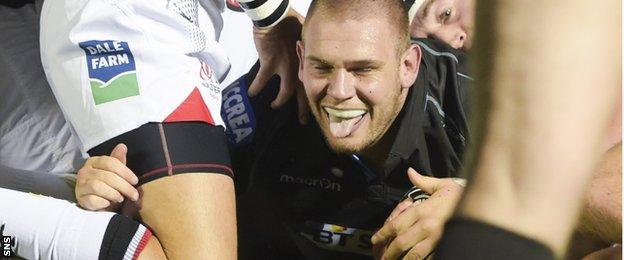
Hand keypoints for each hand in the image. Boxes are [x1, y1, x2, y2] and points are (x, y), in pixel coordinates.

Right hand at [76, 143, 138, 210]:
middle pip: (106, 176)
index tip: (135, 181)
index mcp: (94, 161)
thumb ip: (118, 160)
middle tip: (134, 194)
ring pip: (97, 186)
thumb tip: (122, 146)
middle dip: (124, 186)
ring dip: (113, 193)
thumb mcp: (115, 172)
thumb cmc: (108, 184)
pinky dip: (103, 202)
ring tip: (121, 199)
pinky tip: (109, 203)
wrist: (98, 202)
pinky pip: (92, 199)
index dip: (125, 172)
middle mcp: (84, 171)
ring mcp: (80, 185)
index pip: (110, 162)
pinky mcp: (80, 198)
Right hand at [248, 7, 309, 123]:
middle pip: (305, 92)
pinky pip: (262, 80)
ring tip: (275, 106)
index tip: (316, 106)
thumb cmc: (290, 21)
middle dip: (303, 109)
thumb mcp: (305, 36)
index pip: (313, 82)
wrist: (275, 15)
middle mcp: (300, 66)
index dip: (315, 95)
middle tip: (303, 121)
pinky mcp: (270, 63)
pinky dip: (256, 88)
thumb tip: (306, 58)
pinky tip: (251, 93)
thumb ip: (306, 50)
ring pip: (287, 92)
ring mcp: (286, 66)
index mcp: (308, 61)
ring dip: (280, 101)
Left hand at [371, 168, 463, 258]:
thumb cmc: (460, 194)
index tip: (374, 239)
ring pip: (414, 255)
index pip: (396, 224)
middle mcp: (427, 225)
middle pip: (401, 242)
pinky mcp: (445, 246)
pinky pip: (429, 258)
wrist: (483, 204)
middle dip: (388, 252)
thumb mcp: (441, 185)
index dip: (382, 234)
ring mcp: (437, 239)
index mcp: (422, 210)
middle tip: (380, 257)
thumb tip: (409, 171)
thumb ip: (422, 181)